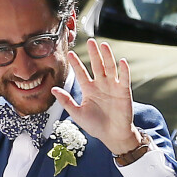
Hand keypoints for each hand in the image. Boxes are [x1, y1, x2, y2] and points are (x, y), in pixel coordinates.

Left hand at [52, 39, 142, 153]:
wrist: (111, 135)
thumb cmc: (95, 125)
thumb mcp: (77, 113)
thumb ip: (66, 101)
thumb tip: (52, 89)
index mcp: (89, 89)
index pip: (81, 73)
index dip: (76, 63)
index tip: (70, 53)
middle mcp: (101, 85)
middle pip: (97, 66)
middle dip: (93, 54)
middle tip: (90, 41)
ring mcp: (113, 87)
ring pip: (110, 68)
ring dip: (107, 57)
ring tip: (104, 45)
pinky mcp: (124, 92)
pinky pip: (124, 79)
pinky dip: (124, 70)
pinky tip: (122, 61)